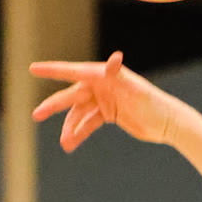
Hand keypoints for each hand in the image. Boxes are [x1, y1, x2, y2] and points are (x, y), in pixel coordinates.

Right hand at [30, 51, 180, 152]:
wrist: (168, 123)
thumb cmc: (153, 103)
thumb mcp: (135, 90)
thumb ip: (119, 75)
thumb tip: (115, 58)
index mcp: (103, 75)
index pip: (73, 71)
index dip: (53, 71)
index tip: (33, 69)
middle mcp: (101, 85)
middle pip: (72, 95)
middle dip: (54, 106)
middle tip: (36, 115)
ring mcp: (104, 100)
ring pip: (79, 113)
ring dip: (70, 128)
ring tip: (64, 144)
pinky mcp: (109, 114)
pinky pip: (89, 123)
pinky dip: (80, 133)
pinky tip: (71, 144)